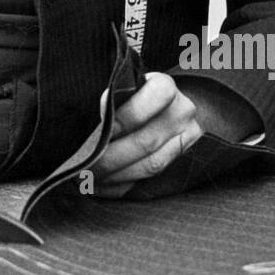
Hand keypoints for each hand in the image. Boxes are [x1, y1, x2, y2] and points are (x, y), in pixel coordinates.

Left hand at [91, 72, 202, 197]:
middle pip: (146, 141)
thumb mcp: (128, 88)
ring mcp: (187, 138)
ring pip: (152, 164)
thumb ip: (115, 102)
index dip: (125, 118)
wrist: (173, 106)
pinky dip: (126, 185)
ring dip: (118, 176)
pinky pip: (153, 179)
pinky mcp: (184, 159)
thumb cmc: (138, 95)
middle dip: (112, 158)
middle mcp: (181, 112)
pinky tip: (105, 187)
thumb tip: (100, 131)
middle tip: (86, 167)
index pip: (148, 101)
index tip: (102, 133)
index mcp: (164, 87)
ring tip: (92, 180)